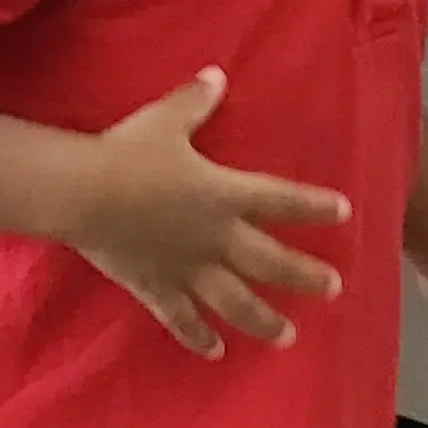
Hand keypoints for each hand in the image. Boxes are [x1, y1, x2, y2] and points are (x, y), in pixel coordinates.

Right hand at [72, 66, 348, 362]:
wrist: (83, 192)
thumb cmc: (128, 152)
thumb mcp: (165, 119)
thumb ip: (195, 101)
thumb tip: (218, 76)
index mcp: (224, 194)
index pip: (280, 199)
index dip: (312, 206)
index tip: (343, 213)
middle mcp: (215, 237)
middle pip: (269, 262)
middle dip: (303, 275)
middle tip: (332, 289)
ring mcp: (187, 268)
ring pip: (235, 301)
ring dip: (263, 319)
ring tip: (286, 336)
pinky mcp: (156, 287)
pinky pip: (182, 318)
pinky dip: (198, 336)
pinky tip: (215, 351)